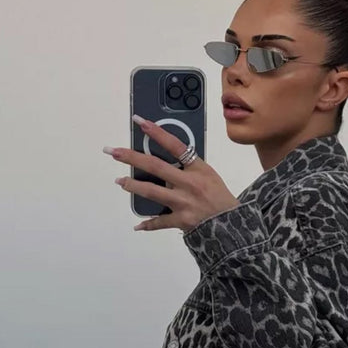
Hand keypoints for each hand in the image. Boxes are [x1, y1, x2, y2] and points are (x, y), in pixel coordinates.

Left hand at [104, 115, 240, 231]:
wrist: (234, 226)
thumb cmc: (221, 199)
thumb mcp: (209, 176)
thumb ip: (188, 169)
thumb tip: (161, 165)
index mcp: (198, 169)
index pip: (175, 146)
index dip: (156, 132)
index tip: (140, 122)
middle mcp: (189, 184)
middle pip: (156, 167)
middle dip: (132, 158)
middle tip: (113, 151)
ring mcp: (184, 203)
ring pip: (152, 192)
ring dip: (132, 185)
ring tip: (119, 181)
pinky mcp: (181, 220)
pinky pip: (160, 222)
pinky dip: (148, 224)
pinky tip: (137, 225)